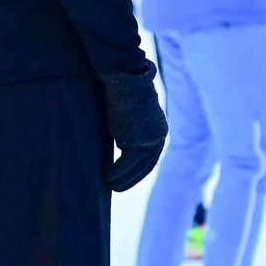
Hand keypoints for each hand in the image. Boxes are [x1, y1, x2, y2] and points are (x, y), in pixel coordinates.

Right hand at [102, 69, 167, 192]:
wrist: (125, 76)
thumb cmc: (125, 90)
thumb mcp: (131, 113)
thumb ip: (131, 127)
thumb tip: (121, 138)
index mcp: (159, 129)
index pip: (151, 157)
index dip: (138, 171)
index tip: (126, 179)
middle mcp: (159, 136)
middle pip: (146, 166)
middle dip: (131, 180)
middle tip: (116, 188)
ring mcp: (150, 139)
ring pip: (136, 168)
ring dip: (122, 180)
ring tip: (109, 186)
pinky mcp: (138, 140)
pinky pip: (126, 163)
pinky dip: (115, 173)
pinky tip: (106, 178)